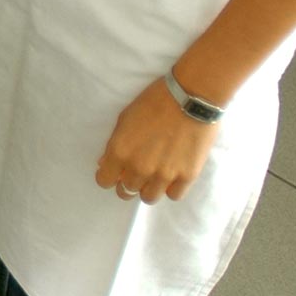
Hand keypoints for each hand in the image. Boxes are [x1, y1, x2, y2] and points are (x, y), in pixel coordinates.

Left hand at [95, 79, 218, 203]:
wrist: (191, 98)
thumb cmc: (154, 102)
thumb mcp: (125, 118)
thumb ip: (114, 144)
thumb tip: (105, 163)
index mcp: (120, 152)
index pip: (104, 181)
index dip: (108, 176)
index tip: (115, 171)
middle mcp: (139, 168)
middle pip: (126, 191)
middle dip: (127, 182)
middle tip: (136, 171)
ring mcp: (164, 175)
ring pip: (149, 198)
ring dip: (148, 188)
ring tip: (154, 175)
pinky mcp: (187, 176)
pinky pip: (174, 195)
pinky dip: (171, 188)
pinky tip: (173, 175)